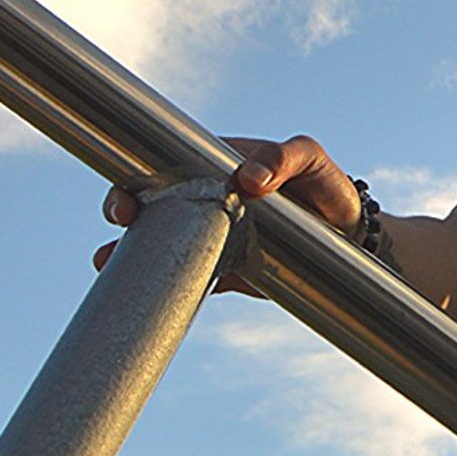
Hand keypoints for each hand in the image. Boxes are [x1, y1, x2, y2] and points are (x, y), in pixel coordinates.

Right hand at [95, 137, 359, 291]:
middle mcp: (206, 199)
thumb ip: (284, 157)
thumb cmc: (326, 186)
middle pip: (150, 202)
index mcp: (216, 166)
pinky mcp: (227, 269)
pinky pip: (189, 278)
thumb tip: (250, 179)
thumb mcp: (311, 160)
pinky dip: (167, 287)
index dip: (137, 177)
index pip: (164, 164)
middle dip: (124, 209)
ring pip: (160, 241)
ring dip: (129, 253)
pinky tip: (144, 298)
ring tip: (106, 264)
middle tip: (122, 221)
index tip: (128, 198)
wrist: (351, 238)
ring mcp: (213, 235)